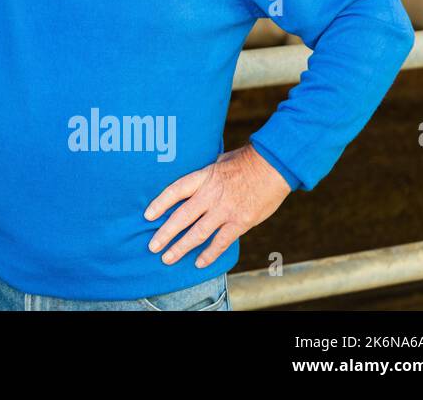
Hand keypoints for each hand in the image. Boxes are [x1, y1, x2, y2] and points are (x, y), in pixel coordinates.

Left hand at [143, 144, 291, 268]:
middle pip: (182, 217)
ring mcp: (225, 210)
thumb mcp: (219, 160)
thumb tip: (194, 182)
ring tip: (167, 258)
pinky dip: (209, 254)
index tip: (147, 215)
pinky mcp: (240, 222)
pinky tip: (199, 262)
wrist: (274, 165)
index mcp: (203, 177)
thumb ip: (205, 175)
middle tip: (152, 246)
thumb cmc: (246, 161)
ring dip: (181, 247)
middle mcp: (210, 195)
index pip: (175, 191)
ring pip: (198, 233)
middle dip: (165, 233)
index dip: (160, 203)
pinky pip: (221, 242)